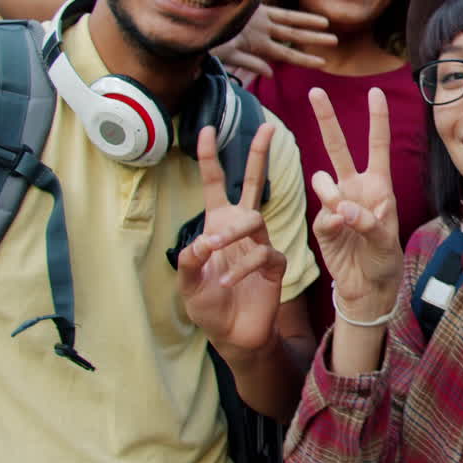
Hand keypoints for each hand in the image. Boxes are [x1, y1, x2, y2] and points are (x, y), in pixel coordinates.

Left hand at [178, 124, 286, 359]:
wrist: (234, 335)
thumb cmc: (209, 307)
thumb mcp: (188, 284)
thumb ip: (189, 262)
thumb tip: (203, 241)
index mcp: (218, 224)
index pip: (215, 184)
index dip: (209, 157)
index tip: (207, 129)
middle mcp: (242, 228)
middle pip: (253, 183)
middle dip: (259, 155)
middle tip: (267, 127)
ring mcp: (260, 243)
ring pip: (254, 220)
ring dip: (233, 232)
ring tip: (214, 251)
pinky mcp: (275, 264)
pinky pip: (262, 254)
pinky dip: (241, 265)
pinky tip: (227, 281)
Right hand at [213, 0, 337, 80]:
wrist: (190, 21)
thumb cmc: (205, 41)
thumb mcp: (227, 54)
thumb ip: (250, 62)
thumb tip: (270, 75)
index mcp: (258, 44)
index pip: (288, 53)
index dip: (305, 58)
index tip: (323, 64)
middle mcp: (261, 30)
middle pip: (294, 34)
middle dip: (314, 38)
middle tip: (335, 41)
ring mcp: (256, 15)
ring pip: (287, 17)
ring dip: (306, 19)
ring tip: (325, 22)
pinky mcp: (247, 1)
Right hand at [309, 87, 402, 319]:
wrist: (367, 285)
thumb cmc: (384, 258)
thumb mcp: (385, 241)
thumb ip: (367, 222)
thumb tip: (341, 207)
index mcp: (378, 185)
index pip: (377, 146)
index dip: (377, 119)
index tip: (375, 91)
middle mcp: (355, 188)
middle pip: (338, 147)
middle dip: (327, 119)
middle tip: (316, 91)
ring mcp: (335, 203)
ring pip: (322, 179)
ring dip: (331, 194)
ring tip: (346, 217)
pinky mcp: (321, 222)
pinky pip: (320, 214)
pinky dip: (331, 224)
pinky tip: (341, 234)